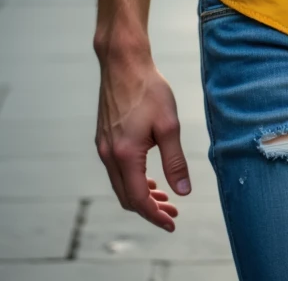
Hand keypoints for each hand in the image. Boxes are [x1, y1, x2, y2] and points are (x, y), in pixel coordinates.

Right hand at [96, 50, 189, 230]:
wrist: (123, 62)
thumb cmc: (149, 89)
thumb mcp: (169, 125)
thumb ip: (175, 161)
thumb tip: (184, 191)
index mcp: (125, 155)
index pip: (139, 199)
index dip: (155, 216)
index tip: (172, 223)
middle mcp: (109, 155)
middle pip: (127, 197)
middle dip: (149, 209)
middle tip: (172, 211)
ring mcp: (104, 146)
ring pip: (121, 185)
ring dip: (141, 195)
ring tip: (164, 197)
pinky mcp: (104, 137)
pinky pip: (116, 170)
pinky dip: (132, 180)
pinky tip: (149, 177)